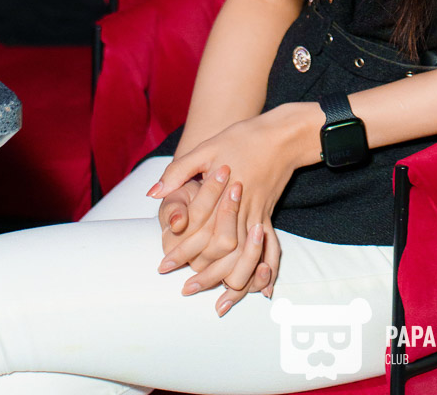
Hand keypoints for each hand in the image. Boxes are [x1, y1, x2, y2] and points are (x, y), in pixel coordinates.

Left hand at [146, 109, 308, 312]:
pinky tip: (265, 289)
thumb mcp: (208, 147)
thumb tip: (153, 192)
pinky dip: (267, 270)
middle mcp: (243, 211)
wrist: (283, 135)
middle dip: (207, 276)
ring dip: (236, 282)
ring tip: (220, 302)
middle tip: (186, 290)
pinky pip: (270, 249)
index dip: (181, 251)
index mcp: (225, 195)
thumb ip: (179, 170)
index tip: (164, 266)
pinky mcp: (269, 216)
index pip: (200, 232)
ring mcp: (259, 215)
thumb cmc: (244, 138)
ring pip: (248, 257)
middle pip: (225, 253)